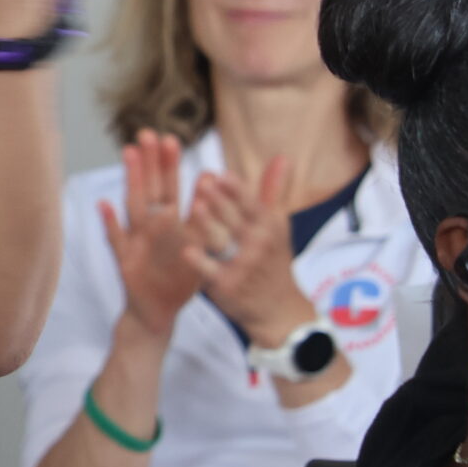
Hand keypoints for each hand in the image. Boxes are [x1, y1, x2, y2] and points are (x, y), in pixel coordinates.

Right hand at [97, 132, 198, 339]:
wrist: (156, 315)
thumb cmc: (178, 280)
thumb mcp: (197, 248)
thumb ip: (202, 215)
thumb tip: (209, 178)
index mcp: (166, 224)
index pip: (167, 187)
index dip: (167, 164)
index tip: (170, 138)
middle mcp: (148, 228)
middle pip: (148, 189)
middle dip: (148, 162)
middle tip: (148, 133)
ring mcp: (135, 242)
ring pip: (134, 206)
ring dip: (132, 180)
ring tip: (130, 153)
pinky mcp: (126, 262)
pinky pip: (117, 241)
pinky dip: (110, 224)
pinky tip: (103, 204)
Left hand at [183, 155, 315, 348]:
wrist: (278, 309)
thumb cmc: (272, 261)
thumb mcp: (276, 226)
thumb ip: (271, 192)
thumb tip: (282, 157)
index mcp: (269, 226)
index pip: (253, 204)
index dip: (238, 190)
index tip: (223, 173)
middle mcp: (259, 244)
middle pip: (237, 219)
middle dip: (222, 201)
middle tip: (205, 181)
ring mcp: (245, 265)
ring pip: (225, 242)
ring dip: (211, 225)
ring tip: (196, 207)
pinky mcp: (229, 285)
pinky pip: (212, 270)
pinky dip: (200, 261)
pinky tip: (186, 250)